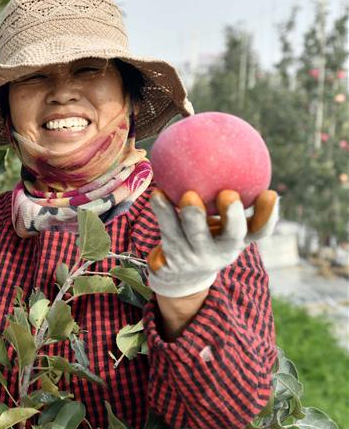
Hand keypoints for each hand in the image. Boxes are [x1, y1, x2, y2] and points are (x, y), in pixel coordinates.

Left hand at [147, 189, 278, 297]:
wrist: (178, 274)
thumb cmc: (206, 236)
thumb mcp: (222, 223)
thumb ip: (231, 197)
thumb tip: (240, 154)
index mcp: (237, 240)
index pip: (260, 230)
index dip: (268, 215)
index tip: (270, 193)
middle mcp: (220, 251)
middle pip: (231, 237)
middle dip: (232, 217)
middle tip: (229, 194)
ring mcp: (196, 257)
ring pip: (194, 235)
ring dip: (192, 216)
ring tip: (188, 195)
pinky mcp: (172, 260)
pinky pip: (167, 231)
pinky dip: (163, 212)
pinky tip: (158, 193)